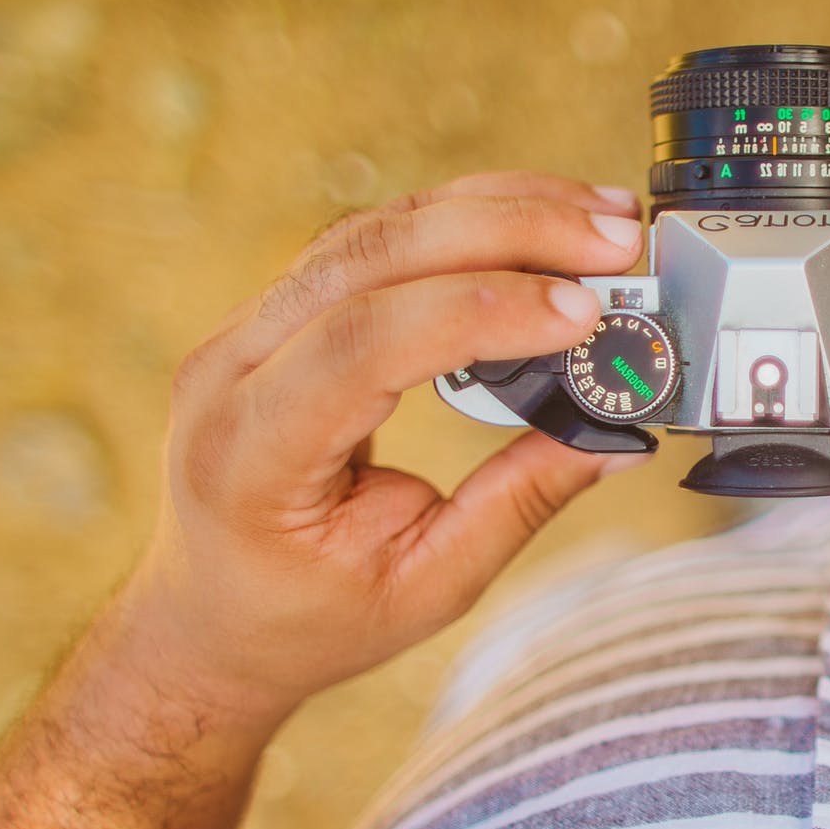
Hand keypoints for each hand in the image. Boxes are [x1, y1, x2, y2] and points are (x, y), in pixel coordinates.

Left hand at [122, 171, 647, 724]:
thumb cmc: (306, 618)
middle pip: (369, 256)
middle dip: (506, 233)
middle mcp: (230, 369)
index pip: (361, 345)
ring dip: (496, 210)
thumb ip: (516, 505)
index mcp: (248, 453)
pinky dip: (464, 222)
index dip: (477, 313)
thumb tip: (616, 439)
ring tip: (598, 219)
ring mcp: (246, 328)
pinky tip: (538, 220)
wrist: (213, 615)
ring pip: (376, 229)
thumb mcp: (424, 587)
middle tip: (613, 243)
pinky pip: (374, 240)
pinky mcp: (281, 310)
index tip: (580, 313)